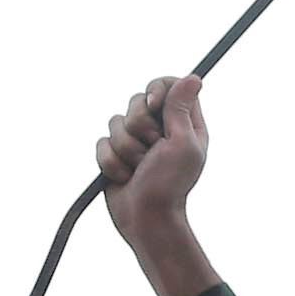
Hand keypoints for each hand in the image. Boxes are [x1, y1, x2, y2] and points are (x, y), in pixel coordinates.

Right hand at [98, 75, 216, 295]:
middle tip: (152, 149)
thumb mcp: (183, 144)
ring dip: (126, 149)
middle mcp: (159, 128)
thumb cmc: (171, 185)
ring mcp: (135, 141)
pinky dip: (112, 162)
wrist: (146, 218)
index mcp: (182, 123)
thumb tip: (193, 77)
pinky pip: (101, 142)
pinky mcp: (115, 154)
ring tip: (139, 168)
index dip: (156, 91)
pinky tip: (125, 177)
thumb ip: (182, 109)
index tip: (155, 107)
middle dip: (139, 126)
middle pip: (136, 100)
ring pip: (115, 121)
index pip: (166, 84)